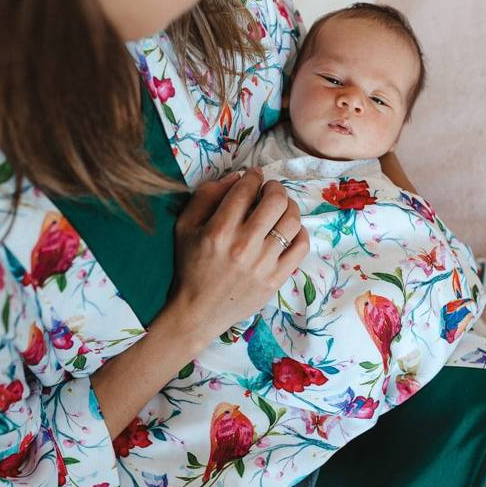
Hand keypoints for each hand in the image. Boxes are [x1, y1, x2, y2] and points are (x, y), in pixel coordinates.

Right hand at [165, 167, 309, 346]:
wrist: (198, 311)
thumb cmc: (190, 265)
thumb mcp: (185, 226)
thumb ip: (206, 196)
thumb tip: (236, 177)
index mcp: (219, 231)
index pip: (245, 190)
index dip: (253, 176)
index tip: (254, 175)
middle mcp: (243, 246)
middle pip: (275, 201)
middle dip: (275, 187)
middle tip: (270, 189)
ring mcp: (263, 264)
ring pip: (291, 221)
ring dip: (290, 206)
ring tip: (282, 207)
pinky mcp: (276, 279)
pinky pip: (300, 247)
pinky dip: (300, 232)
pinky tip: (290, 229)